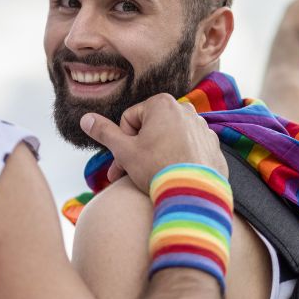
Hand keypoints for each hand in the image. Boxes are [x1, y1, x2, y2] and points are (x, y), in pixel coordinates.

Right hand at [80, 94, 226, 193]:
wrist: (194, 194)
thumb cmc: (157, 169)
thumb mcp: (124, 150)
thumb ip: (104, 132)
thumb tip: (85, 118)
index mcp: (162, 104)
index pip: (129, 119)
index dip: (122, 142)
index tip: (123, 161)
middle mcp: (185, 110)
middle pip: (150, 129)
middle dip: (137, 151)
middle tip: (128, 174)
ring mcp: (202, 127)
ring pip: (168, 139)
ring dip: (156, 155)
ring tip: (152, 177)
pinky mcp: (212, 145)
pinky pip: (187, 150)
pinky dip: (178, 160)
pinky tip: (173, 178)